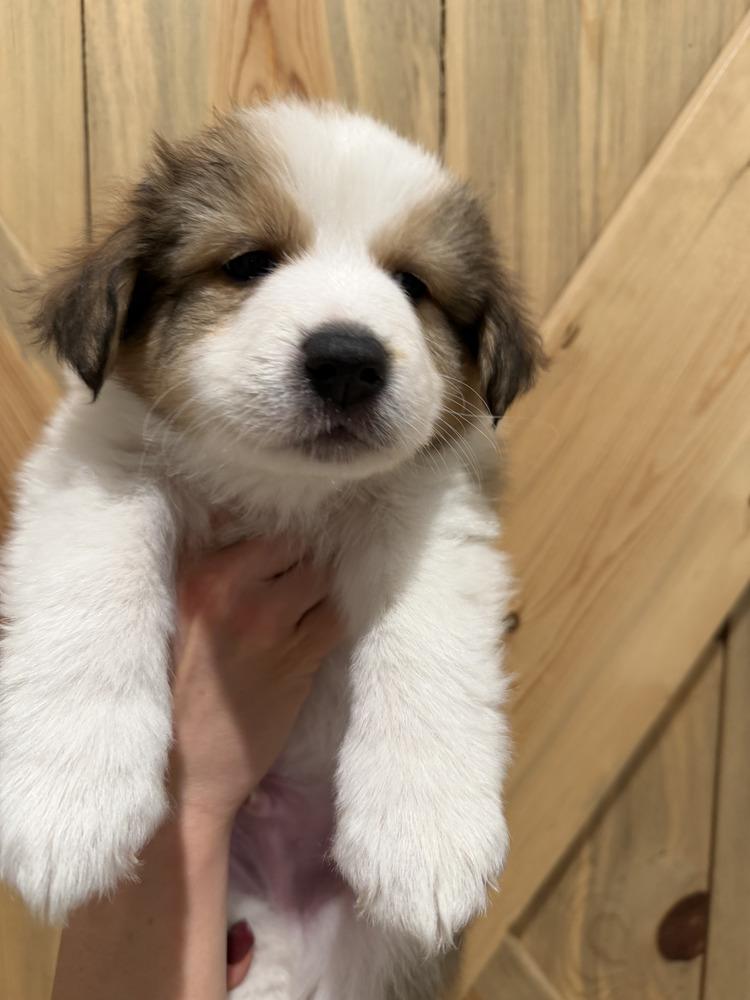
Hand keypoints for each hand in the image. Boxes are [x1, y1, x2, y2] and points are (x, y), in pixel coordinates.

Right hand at [170, 536, 342, 829]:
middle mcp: (238, 595)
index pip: (269, 535)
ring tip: (308, 611)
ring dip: (321, 595)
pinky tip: (319, 632)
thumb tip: (236, 525)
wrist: (187, 768)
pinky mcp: (299, 660)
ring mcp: (272, 627)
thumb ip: (207, 570)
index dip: (284, 547)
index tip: (285, 560)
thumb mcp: (177, 617)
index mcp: (202, 578)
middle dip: (304, 568)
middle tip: (298, 587)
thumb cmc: (178, 690)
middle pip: (301, 553)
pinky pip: (337, 620)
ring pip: (324, 583)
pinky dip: (335, 621)